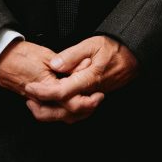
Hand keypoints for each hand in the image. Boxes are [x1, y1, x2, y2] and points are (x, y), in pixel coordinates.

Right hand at [0, 40, 100, 121]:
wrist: (0, 60)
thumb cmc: (20, 55)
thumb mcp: (47, 55)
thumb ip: (66, 64)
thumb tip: (85, 66)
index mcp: (47, 87)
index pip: (71, 102)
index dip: (87, 101)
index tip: (97, 94)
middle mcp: (42, 100)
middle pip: (67, 115)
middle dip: (85, 111)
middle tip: (96, 100)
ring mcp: (38, 103)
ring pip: (60, 117)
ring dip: (76, 113)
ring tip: (88, 103)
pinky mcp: (35, 102)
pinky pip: (52, 112)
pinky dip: (64, 111)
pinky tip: (70, 102)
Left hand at [21, 36, 137, 122]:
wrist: (132, 57)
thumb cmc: (114, 49)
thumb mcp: (92, 44)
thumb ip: (72, 55)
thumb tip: (55, 65)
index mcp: (89, 79)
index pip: (63, 92)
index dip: (44, 92)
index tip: (30, 87)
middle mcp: (91, 93)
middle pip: (65, 112)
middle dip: (44, 109)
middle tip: (29, 99)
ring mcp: (92, 98)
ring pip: (71, 116)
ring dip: (51, 113)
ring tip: (35, 103)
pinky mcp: (92, 100)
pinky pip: (77, 113)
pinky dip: (62, 112)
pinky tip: (52, 105)